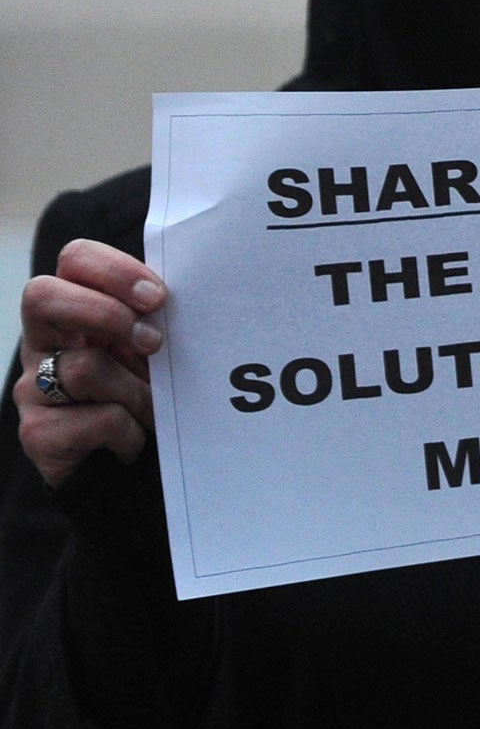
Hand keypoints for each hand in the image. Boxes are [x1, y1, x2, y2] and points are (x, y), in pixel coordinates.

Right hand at [14, 239, 166, 488]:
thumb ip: (153, 318)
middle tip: (153, 342)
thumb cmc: (139, 391)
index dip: (114, 270)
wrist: (116, 468)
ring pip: (84, 367)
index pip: (75, 260)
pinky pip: (99, 420)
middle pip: (43, 295)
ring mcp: (33, 388)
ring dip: (136, 390)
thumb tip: (197, 293)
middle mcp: (42, 342)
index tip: (157, 296)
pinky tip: (134, 438)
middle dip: (104, 313)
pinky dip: (131, 431)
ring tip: (151, 407)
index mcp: (73, 310)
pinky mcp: (37, 433)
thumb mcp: (147, 348)